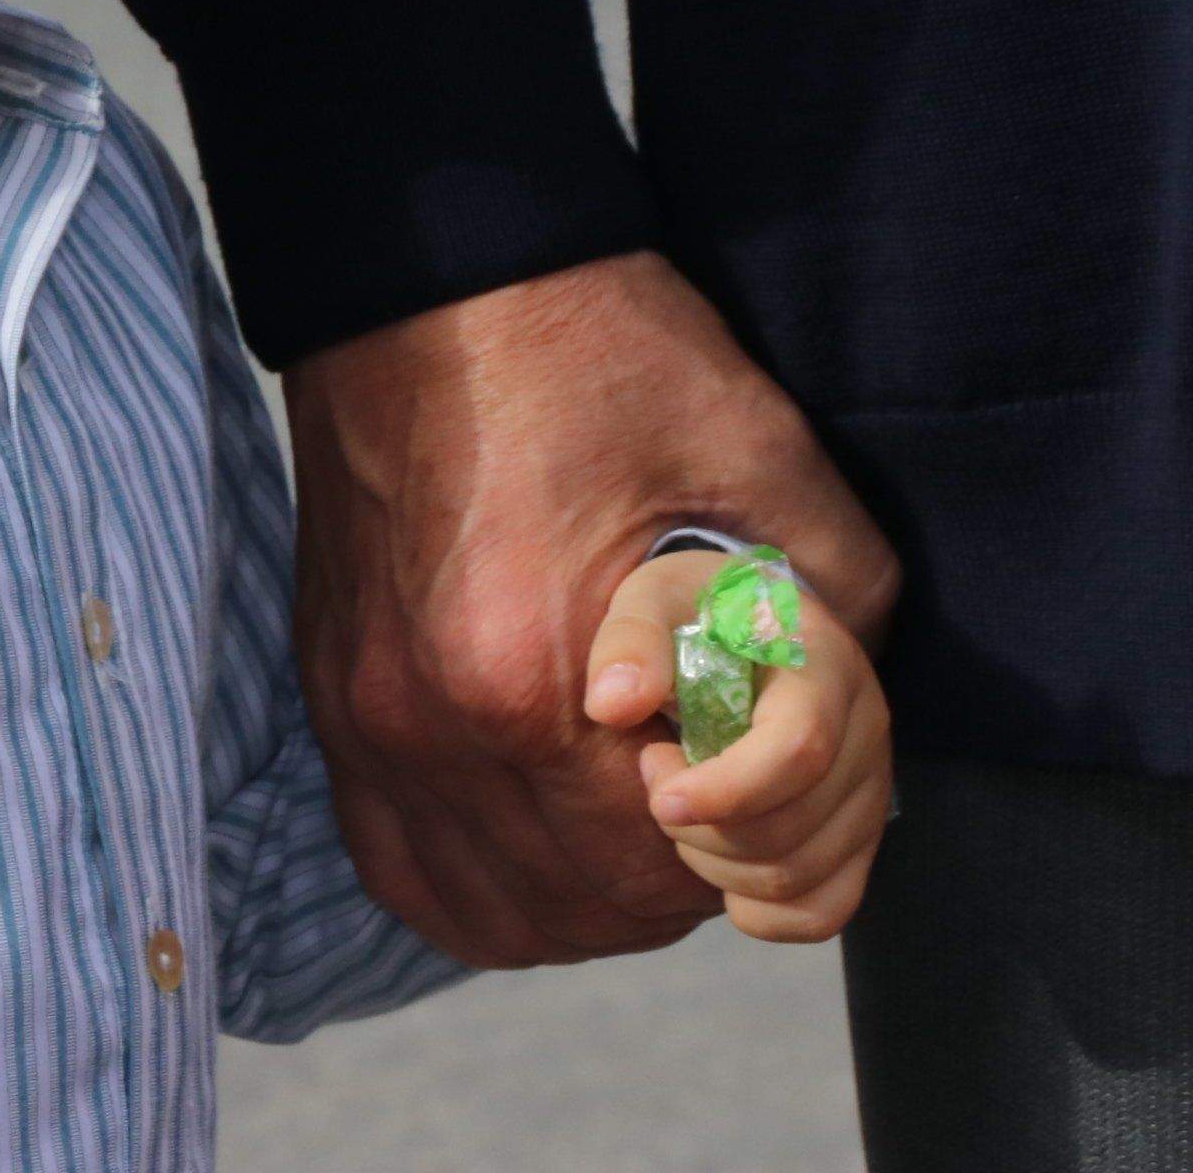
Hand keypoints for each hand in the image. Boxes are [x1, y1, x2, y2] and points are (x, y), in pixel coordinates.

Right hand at [285, 253, 899, 967]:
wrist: (430, 279)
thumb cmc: (598, 354)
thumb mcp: (767, 459)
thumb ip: (840, 609)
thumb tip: (857, 724)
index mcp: (534, 675)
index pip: (665, 866)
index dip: (745, 843)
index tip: (764, 771)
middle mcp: (432, 724)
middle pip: (582, 907)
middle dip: (674, 879)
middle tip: (719, 799)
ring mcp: (367, 721)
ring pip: (489, 913)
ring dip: (583, 899)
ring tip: (636, 829)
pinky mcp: (334, 703)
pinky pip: (401, 869)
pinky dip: (480, 884)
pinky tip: (538, 840)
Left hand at [584, 549, 891, 939]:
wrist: (755, 629)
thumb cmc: (700, 615)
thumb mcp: (656, 598)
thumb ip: (631, 640)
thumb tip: (612, 704)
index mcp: (824, 667)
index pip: (799, 750)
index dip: (726, 790)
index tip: (658, 793)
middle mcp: (865, 734)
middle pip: (790, 829)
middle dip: (699, 828)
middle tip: (657, 775)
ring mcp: (871, 793)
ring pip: (799, 877)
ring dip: (716, 865)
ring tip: (683, 808)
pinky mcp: (861, 841)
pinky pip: (824, 912)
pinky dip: (759, 911)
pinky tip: (718, 865)